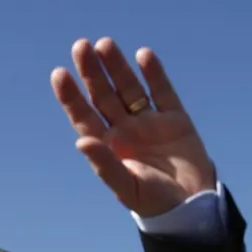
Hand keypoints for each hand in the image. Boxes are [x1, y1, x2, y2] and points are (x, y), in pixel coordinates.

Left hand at [51, 38, 216, 217]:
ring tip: (105, 44)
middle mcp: (124, 130)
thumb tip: (80, 142)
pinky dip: (154, 74)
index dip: (71, 96)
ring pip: (129, 88)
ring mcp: (149, 122)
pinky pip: (162, 91)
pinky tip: (143, 55)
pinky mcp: (175, 118)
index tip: (59, 73)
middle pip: (103, 95)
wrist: (192, 206)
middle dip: (91, 72)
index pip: (84, 116)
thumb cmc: (154, 202)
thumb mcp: (126, 186)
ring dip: (117, 67)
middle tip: (80, 46)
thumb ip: (105, 165)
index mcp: (108, 146)